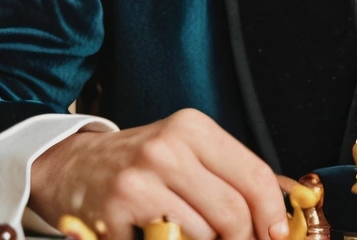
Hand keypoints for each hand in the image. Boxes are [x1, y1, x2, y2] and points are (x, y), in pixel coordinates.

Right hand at [29, 108, 289, 239]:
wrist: (73, 166)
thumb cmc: (142, 163)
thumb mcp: (187, 151)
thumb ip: (229, 174)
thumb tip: (282, 208)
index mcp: (193, 128)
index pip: (252, 174)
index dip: (272, 212)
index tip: (278, 234)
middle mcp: (168, 147)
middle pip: (232, 211)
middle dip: (244, 239)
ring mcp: (139, 180)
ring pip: (204, 234)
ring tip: (191, 234)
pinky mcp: (116, 212)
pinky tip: (164, 236)